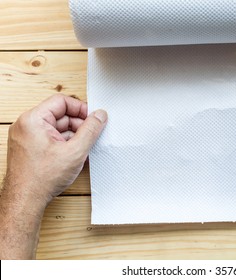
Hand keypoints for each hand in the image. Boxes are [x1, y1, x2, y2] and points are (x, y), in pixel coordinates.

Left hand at [4, 94, 106, 209]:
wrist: (25, 201)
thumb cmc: (41, 178)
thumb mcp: (75, 151)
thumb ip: (90, 130)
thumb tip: (100, 115)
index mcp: (33, 120)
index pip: (62, 101)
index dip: (81, 109)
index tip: (93, 118)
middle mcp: (27, 125)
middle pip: (60, 115)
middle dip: (79, 125)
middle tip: (92, 136)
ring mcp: (27, 137)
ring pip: (57, 128)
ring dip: (74, 136)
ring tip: (84, 149)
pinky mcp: (30, 148)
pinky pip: (52, 138)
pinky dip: (65, 144)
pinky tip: (76, 155)